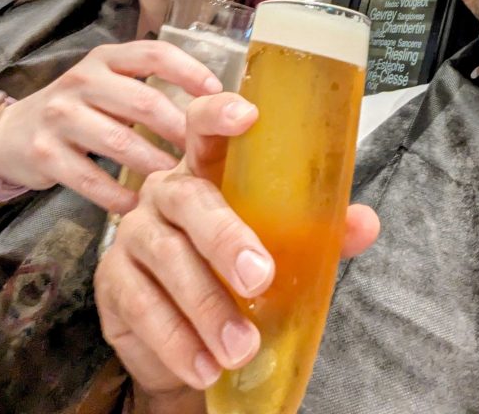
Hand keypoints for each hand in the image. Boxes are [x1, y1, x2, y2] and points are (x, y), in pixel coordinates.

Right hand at [0, 41, 222, 211]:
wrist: (14, 132)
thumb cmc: (82, 108)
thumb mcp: (109, 85)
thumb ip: (148, 88)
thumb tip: (214, 106)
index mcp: (106, 59)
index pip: (154, 54)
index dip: (189, 70)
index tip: (217, 92)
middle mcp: (82, 81)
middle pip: (143, 101)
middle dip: (180, 128)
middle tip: (205, 150)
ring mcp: (60, 116)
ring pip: (119, 142)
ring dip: (154, 163)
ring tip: (177, 178)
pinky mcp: (45, 154)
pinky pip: (89, 178)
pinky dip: (117, 194)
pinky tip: (136, 202)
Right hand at [94, 92, 379, 398]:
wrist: (183, 334)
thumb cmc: (235, 269)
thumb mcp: (279, 245)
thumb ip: (319, 231)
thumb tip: (365, 223)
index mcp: (206, 168)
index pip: (204, 127)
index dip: (219, 114)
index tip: (248, 115)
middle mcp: (166, 191)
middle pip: (189, 199)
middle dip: (224, 237)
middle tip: (259, 277)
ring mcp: (136, 233)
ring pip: (167, 258)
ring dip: (206, 306)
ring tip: (240, 346)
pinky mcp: (113, 280)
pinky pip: (141, 305)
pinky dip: (176, 339)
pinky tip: (204, 364)